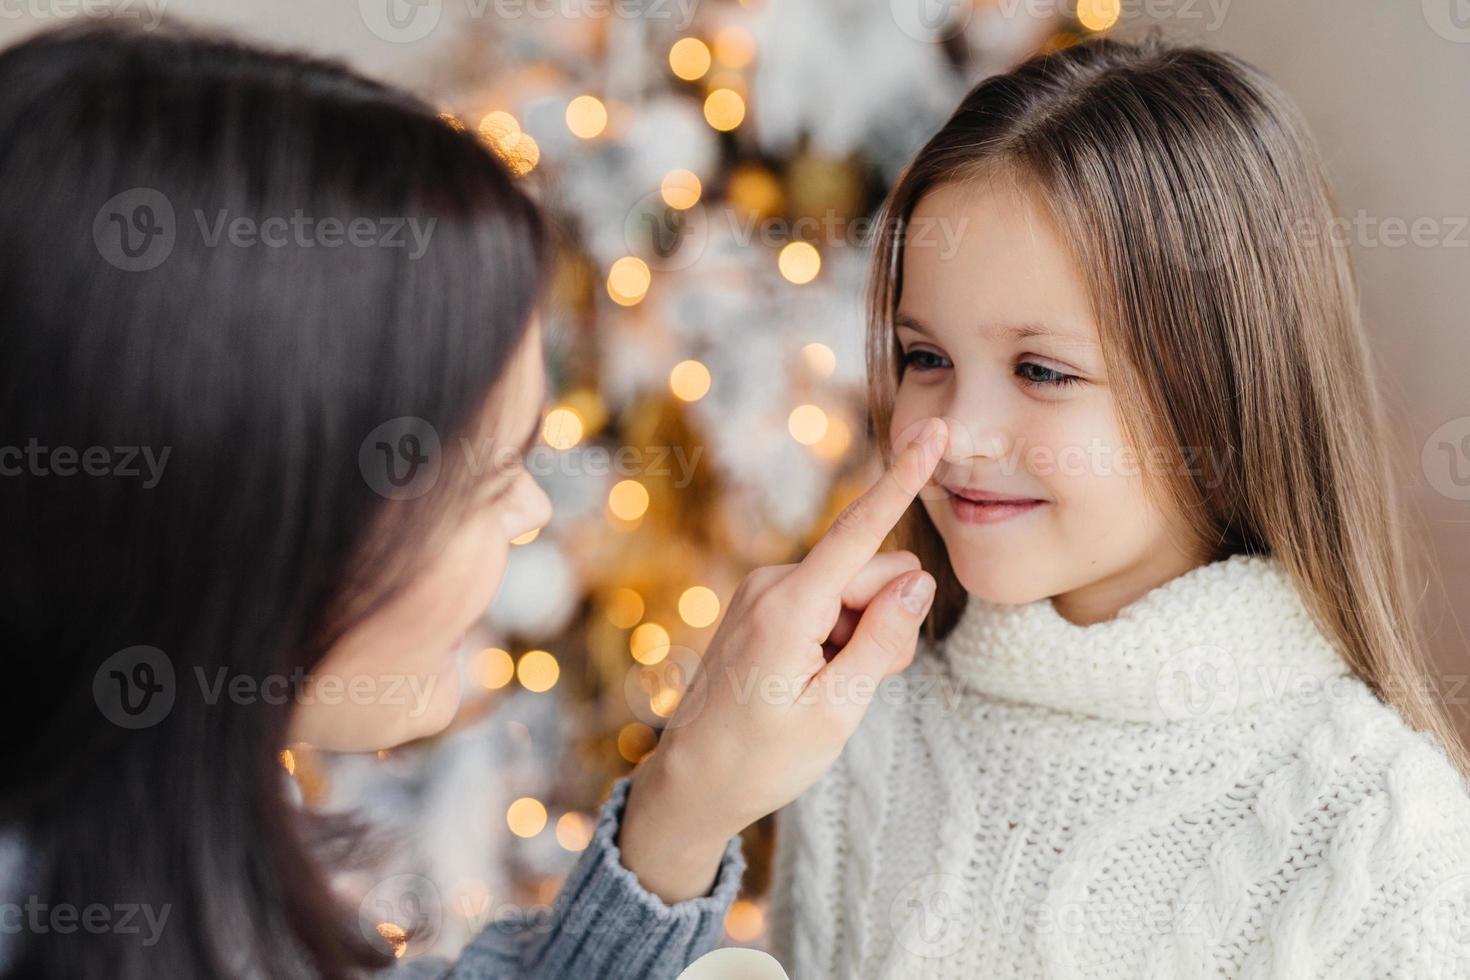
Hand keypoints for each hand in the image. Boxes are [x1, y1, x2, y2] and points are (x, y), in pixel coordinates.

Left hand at [618, 417, 948, 901]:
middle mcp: (772, 584)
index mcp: (789, 607)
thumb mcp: (836, 710)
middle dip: (885, 619)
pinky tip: (811, 679)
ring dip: (860, 635)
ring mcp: (762, 592)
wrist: (692, 784)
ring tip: (826, 689)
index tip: (933, 432)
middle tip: (859, 684)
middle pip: (870, 573)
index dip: (903, 480)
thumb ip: (882, 641)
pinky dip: (837, 636)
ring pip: (852, 591)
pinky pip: (825, 602)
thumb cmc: (762, 758)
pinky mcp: (761, 604)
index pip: (860, 531)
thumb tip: (917, 580)